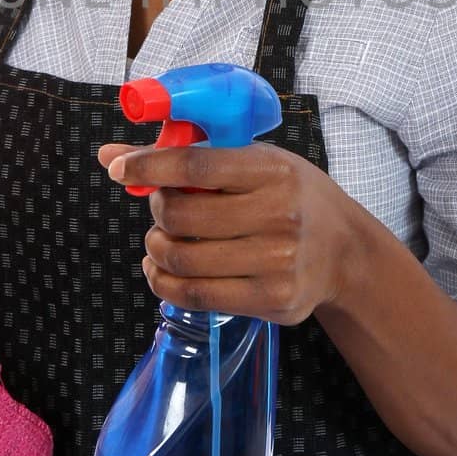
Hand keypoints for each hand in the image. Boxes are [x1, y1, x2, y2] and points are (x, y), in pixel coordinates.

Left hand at [95, 140, 357, 324]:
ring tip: (161, 241)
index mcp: (272, 170)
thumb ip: (187, 156)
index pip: (195, 166)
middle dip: (156, 211)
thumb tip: (110, 157)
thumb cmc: (291, 196)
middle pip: (180, 216)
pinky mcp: (273, 299)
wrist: (345, 251)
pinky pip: (196, 295)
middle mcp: (278, 214)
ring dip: (156, 249)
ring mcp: (277, 261)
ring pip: (182, 259)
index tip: (120, 168)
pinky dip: (164, 283)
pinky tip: (163, 270)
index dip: (148, 166)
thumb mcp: (254, 162)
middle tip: (161, 209)